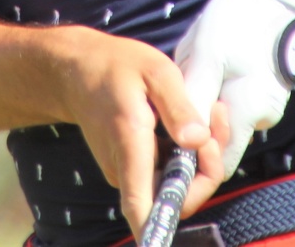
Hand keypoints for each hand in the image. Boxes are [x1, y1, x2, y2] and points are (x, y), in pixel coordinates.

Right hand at [45, 27, 228, 234]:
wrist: (77, 70)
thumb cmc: (115, 66)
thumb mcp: (155, 71)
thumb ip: (178, 107)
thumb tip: (198, 141)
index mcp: (129, 146)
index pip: (141, 207)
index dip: (160, 228)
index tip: (182, 216)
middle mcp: (125, 169)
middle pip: (176, 198)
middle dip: (209, 168)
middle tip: (217, 119)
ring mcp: (128, 171)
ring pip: (176, 184)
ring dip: (202, 158)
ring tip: (210, 111)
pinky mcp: (133, 166)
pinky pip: (168, 172)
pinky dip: (188, 154)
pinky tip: (194, 120)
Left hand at [174, 0, 294, 177]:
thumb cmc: (240, 20)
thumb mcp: (206, 54)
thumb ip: (194, 100)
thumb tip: (178, 139)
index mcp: (248, 112)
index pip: (219, 164)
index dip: (194, 159)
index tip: (171, 136)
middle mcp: (261, 116)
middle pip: (220, 141)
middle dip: (195, 125)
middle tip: (178, 92)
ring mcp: (265, 103)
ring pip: (224, 120)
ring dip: (204, 105)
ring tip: (193, 69)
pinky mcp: (262, 89)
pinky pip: (233, 102)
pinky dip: (216, 92)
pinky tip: (207, 66)